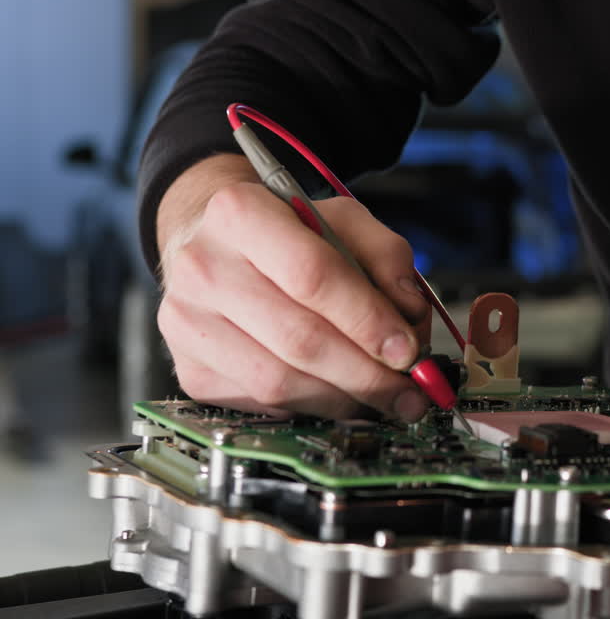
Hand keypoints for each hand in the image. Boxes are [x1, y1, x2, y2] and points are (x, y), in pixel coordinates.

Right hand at [156, 156, 431, 420]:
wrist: (213, 246)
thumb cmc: (286, 234)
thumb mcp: (344, 221)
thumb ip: (387, 257)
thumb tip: (409, 317)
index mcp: (240, 214)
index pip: (312, 275)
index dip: (367, 320)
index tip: (407, 350)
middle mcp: (203, 268)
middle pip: (298, 338)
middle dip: (367, 375)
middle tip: (410, 391)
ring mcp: (187, 323)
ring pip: (278, 382)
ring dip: (343, 399)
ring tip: (383, 399)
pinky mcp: (189, 369)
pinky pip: (259, 404)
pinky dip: (310, 407)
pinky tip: (337, 396)